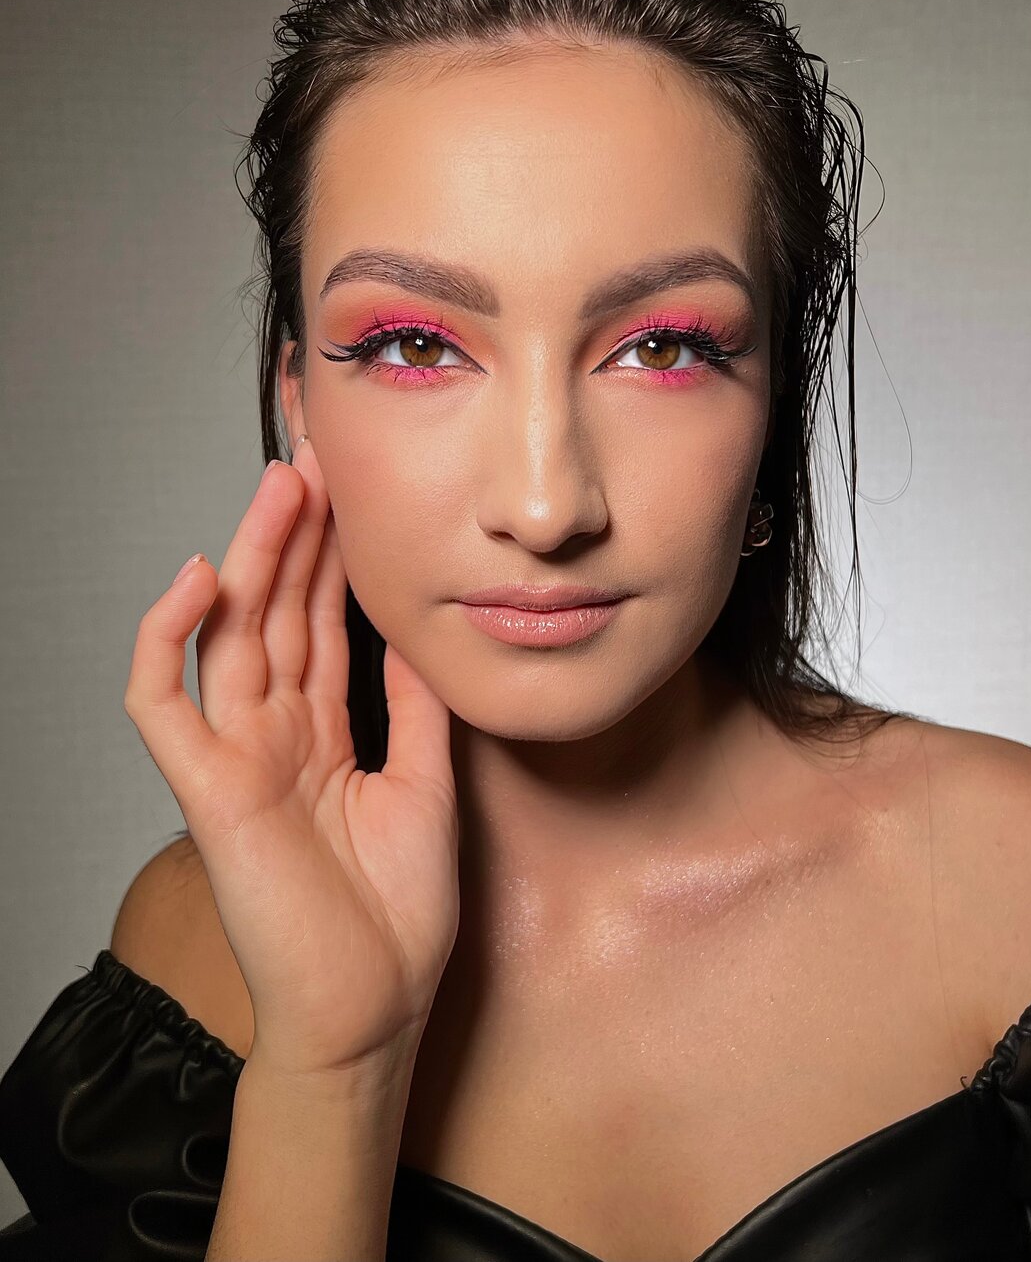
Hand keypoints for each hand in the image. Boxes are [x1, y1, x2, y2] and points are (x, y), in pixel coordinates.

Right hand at [123, 439, 459, 1076]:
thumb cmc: (396, 914)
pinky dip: (166, 640)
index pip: (322, 622)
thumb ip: (416, 708)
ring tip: (282, 486)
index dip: (335, 557)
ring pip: (230, 635)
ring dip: (252, 557)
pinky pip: (164, 704)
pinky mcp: (207, 790)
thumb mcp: (425, 782)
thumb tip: (424, 634)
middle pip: (278, 612)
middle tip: (319, 459)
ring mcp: (237, 756)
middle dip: (297, 534)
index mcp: (322, 732)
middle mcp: (274, 733)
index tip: (356, 492)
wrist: (374, 1011)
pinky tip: (196, 580)